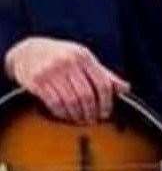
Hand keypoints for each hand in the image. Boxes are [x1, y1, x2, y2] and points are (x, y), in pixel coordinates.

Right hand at [4, 36, 129, 122]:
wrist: (28, 50)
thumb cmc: (62, 56)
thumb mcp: (84, 59)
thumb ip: (104, 74)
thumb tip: (126, 88)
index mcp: (84, 56)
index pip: (102, 83)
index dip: (107, 101)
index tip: (106, 113)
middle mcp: (69, 63)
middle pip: (86, 95)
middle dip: (92, 111)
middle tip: (93, 120)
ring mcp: (52, 72)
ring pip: (70, 101)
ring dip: (77, 115)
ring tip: (81, 120)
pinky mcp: (37, 81)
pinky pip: (54, 103)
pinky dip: (62, 113)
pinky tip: (66, 115)